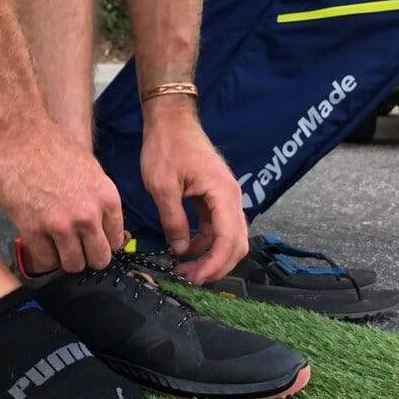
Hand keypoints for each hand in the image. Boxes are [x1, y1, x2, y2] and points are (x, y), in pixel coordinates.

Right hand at [0, 117, 125, 273]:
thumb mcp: (91, 170)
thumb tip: (101, 225)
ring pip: (72, 265)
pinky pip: (44, 261)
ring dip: (64, 259)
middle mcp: (88, 214)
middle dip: (87, 257)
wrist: (20, 133)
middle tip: (73, 249)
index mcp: (107, 198)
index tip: (91, 242)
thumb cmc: (52, 146)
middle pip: (98, 259)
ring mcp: (61, 224)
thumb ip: (99, 200)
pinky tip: (38, 244)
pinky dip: (41, 257)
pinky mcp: (33, 229)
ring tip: (54, 246)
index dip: (102, 244)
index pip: (116, 241)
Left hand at [140, 100, 248, 284]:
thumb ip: (174, 220)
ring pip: (229, 237)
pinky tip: (186, 249)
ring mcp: (225, 197)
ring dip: (211, 256)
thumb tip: (180, 249)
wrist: (171, 120)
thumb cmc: (167, 146)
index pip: (228, 239)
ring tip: (185, 268)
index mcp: (223, 193)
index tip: (195, 278)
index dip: (214, 264)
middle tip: (190, 279)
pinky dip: (206, 242)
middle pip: (236, 243)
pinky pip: (217, 227)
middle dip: (216, 265)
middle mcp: (231, 197)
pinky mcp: (215, 197)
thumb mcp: (162, 186)